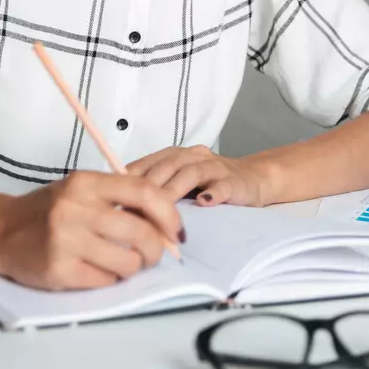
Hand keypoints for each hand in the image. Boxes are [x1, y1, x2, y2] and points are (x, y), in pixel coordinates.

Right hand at [0, 172, 186, 290]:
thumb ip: (120, 200)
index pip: (144, 192)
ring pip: (128, 261)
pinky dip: (110, 278)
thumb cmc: (50, 210)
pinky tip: (98, 270)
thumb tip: (167, 225)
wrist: (0, 232)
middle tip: (152, 254)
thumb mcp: (82, 191)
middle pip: (141, 232)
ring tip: (123, 262)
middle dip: (156, 249)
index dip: (169, 213)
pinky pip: (105, 280)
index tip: (176, 230)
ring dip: (134, 266)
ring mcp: (66, 240)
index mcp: (87, 183)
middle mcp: (76, 208)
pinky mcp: (58, 270)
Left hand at [128, 145, 268, 207]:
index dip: (130, 181)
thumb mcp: (179, 183)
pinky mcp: (235, 181)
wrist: (253, 179)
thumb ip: (155, 189)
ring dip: (174, 192)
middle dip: (148, 189)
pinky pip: (223, 185)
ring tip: (162, 211)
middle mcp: (194, 156)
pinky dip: (213, 193)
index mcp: (176, 155)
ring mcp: (216, 167)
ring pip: (191, 174)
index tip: (115, 199)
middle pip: (167, 167)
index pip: (148, 163)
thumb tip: (120, 207)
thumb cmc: (208, 185)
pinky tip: (205, 203)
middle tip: (133, 212)